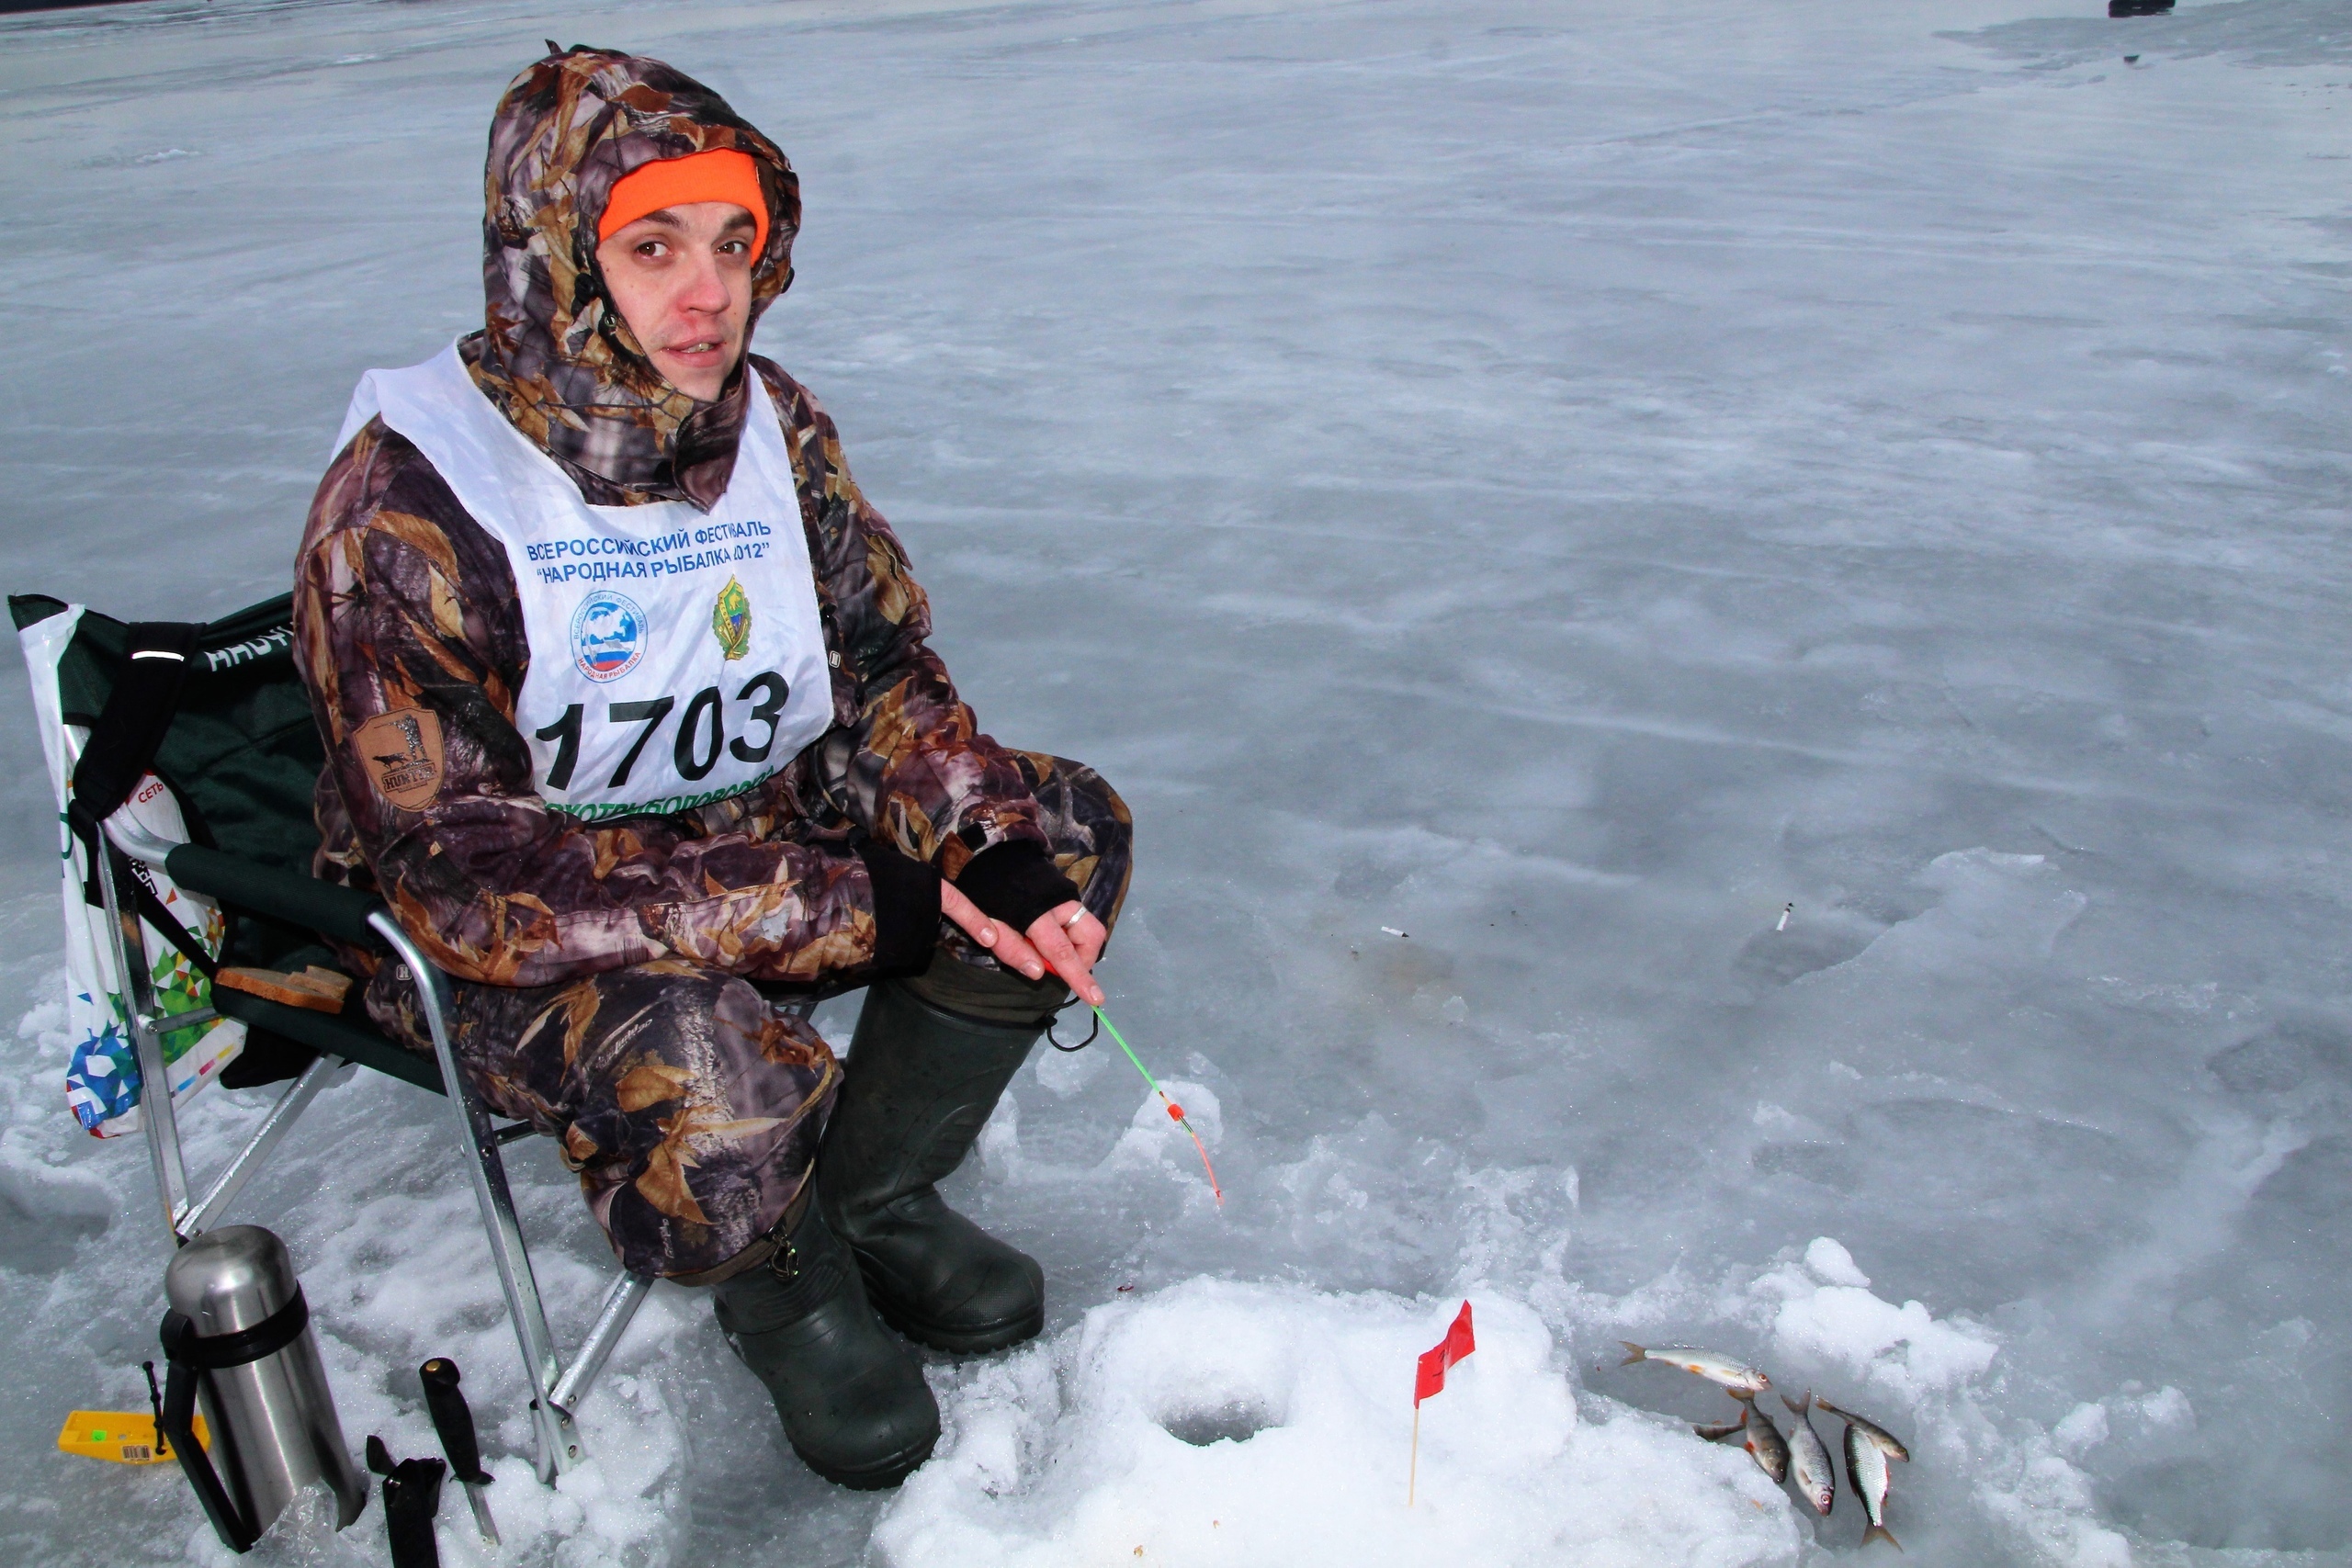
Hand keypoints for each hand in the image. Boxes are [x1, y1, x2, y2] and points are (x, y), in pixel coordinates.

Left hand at [938, 884, 1106, 1006]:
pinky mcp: (1068, 894)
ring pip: (1089, 929)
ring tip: (1050, 950)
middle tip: (1060, 967)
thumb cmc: (989, 894)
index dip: (1079, 978)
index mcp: (1037, 914)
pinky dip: (1070, 936)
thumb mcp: (989, 924)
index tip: (1096, 999)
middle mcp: (1060, 904)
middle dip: (1083, 958)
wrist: (993, 857)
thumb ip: (1013, 950)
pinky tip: (1049, 937)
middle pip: (1092, 936)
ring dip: (1076, 947)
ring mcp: (1068, 896)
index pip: (1062, 953)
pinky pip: (1079, 921)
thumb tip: (1039, 973)